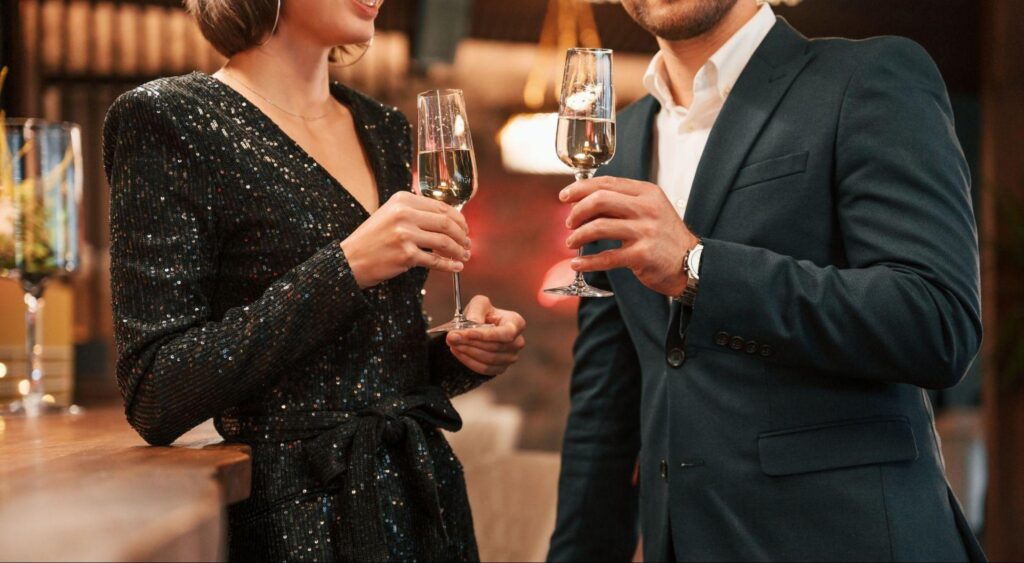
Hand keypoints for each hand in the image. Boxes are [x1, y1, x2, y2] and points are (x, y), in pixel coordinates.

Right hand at [341, 191, 470, 288]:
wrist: (351, 259)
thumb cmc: (372, 239)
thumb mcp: (391, 214)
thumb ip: (416, 212)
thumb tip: (448, 219)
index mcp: (403, 199)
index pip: (441, 206)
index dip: (459, 219)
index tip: (464, 228)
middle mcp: (404, 213)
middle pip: (446, 223)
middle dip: (462, 235)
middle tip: (467, 244)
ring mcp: (405, 234)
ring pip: (444, 242)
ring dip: (459, 250)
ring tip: (464, 256)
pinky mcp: (406, 255)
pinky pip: (435, 261)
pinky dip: (449, 265)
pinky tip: (456, 267)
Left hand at [446, 295, 525, 375]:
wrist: (479, 328)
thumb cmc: (483, 314)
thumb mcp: (480, 304)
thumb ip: (477, 310)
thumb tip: (473, 322)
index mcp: (516, 323)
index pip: (505, 333)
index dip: (486, 335)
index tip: (467, 333)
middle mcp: (517, 342)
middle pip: (495, 347)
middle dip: (471, 342)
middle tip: (452, 337)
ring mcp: (511, 357)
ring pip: (489, 360)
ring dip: (468, 352)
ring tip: (453, 343)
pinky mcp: (500, 368)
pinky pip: (485, 369)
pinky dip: (469, 361)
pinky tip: (458, 352)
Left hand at [561, 176, 699, 296]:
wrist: (690, 262)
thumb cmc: (665, 237)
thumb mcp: (651, 209)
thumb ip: (625, 201)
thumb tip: (585, 200)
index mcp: (647, 193)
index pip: (607, 183)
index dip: (581, 188)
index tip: (564, 197)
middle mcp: (647, 209)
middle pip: (600, 200)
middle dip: (577, 211)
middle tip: (569, 223)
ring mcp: (645, 232)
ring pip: (599, 227)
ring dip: (579, 236)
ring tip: (572, 242)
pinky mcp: (642, 255)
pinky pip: (606, 257)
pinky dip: (587, 261)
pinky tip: (577, 264)